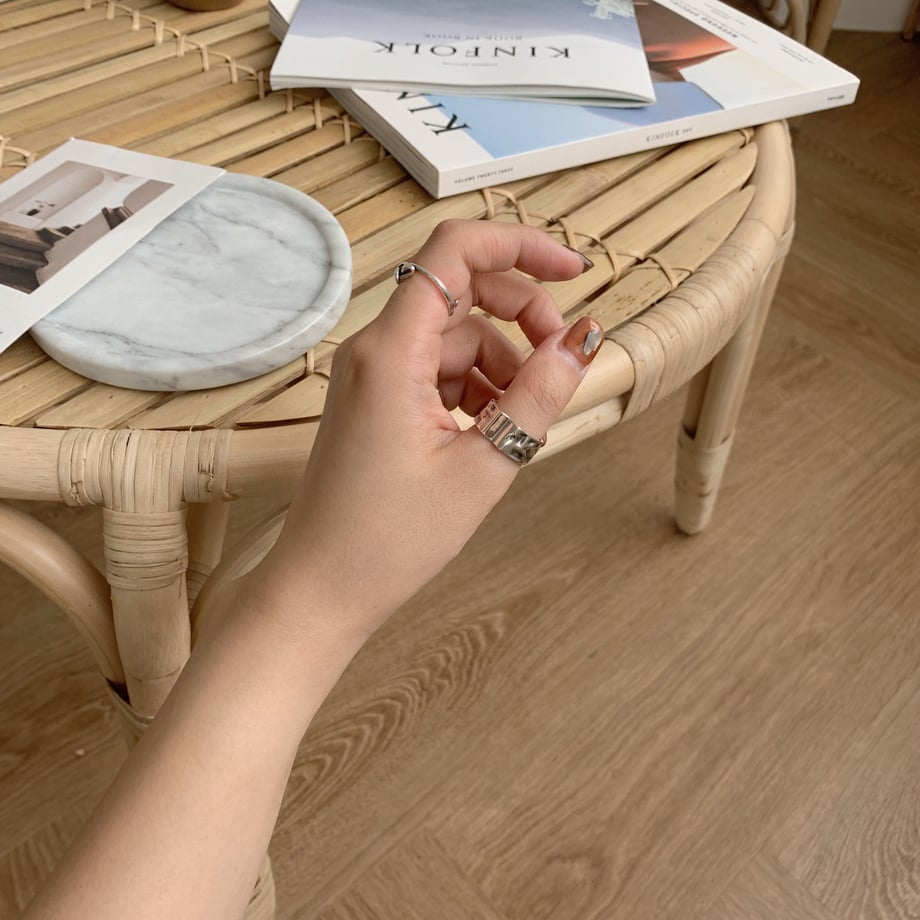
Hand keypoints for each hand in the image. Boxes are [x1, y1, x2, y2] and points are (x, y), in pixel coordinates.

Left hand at [254, 219, 603, 642]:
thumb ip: (538, 394)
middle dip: (522, 315)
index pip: (456, 251)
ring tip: (518, 423)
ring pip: (457, 337)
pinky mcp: (378, 399)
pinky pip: (440, 370)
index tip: (573, 271)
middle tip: (559, 363)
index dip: (522, 246)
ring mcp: (373, 374)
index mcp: (392, 352)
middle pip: (463, 291)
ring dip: (502, 365)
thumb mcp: (483, 466)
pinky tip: (489, 433)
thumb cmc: (387, 539)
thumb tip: (584, 339)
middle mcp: (375, 349)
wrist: (322, 589)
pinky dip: (475, 389)